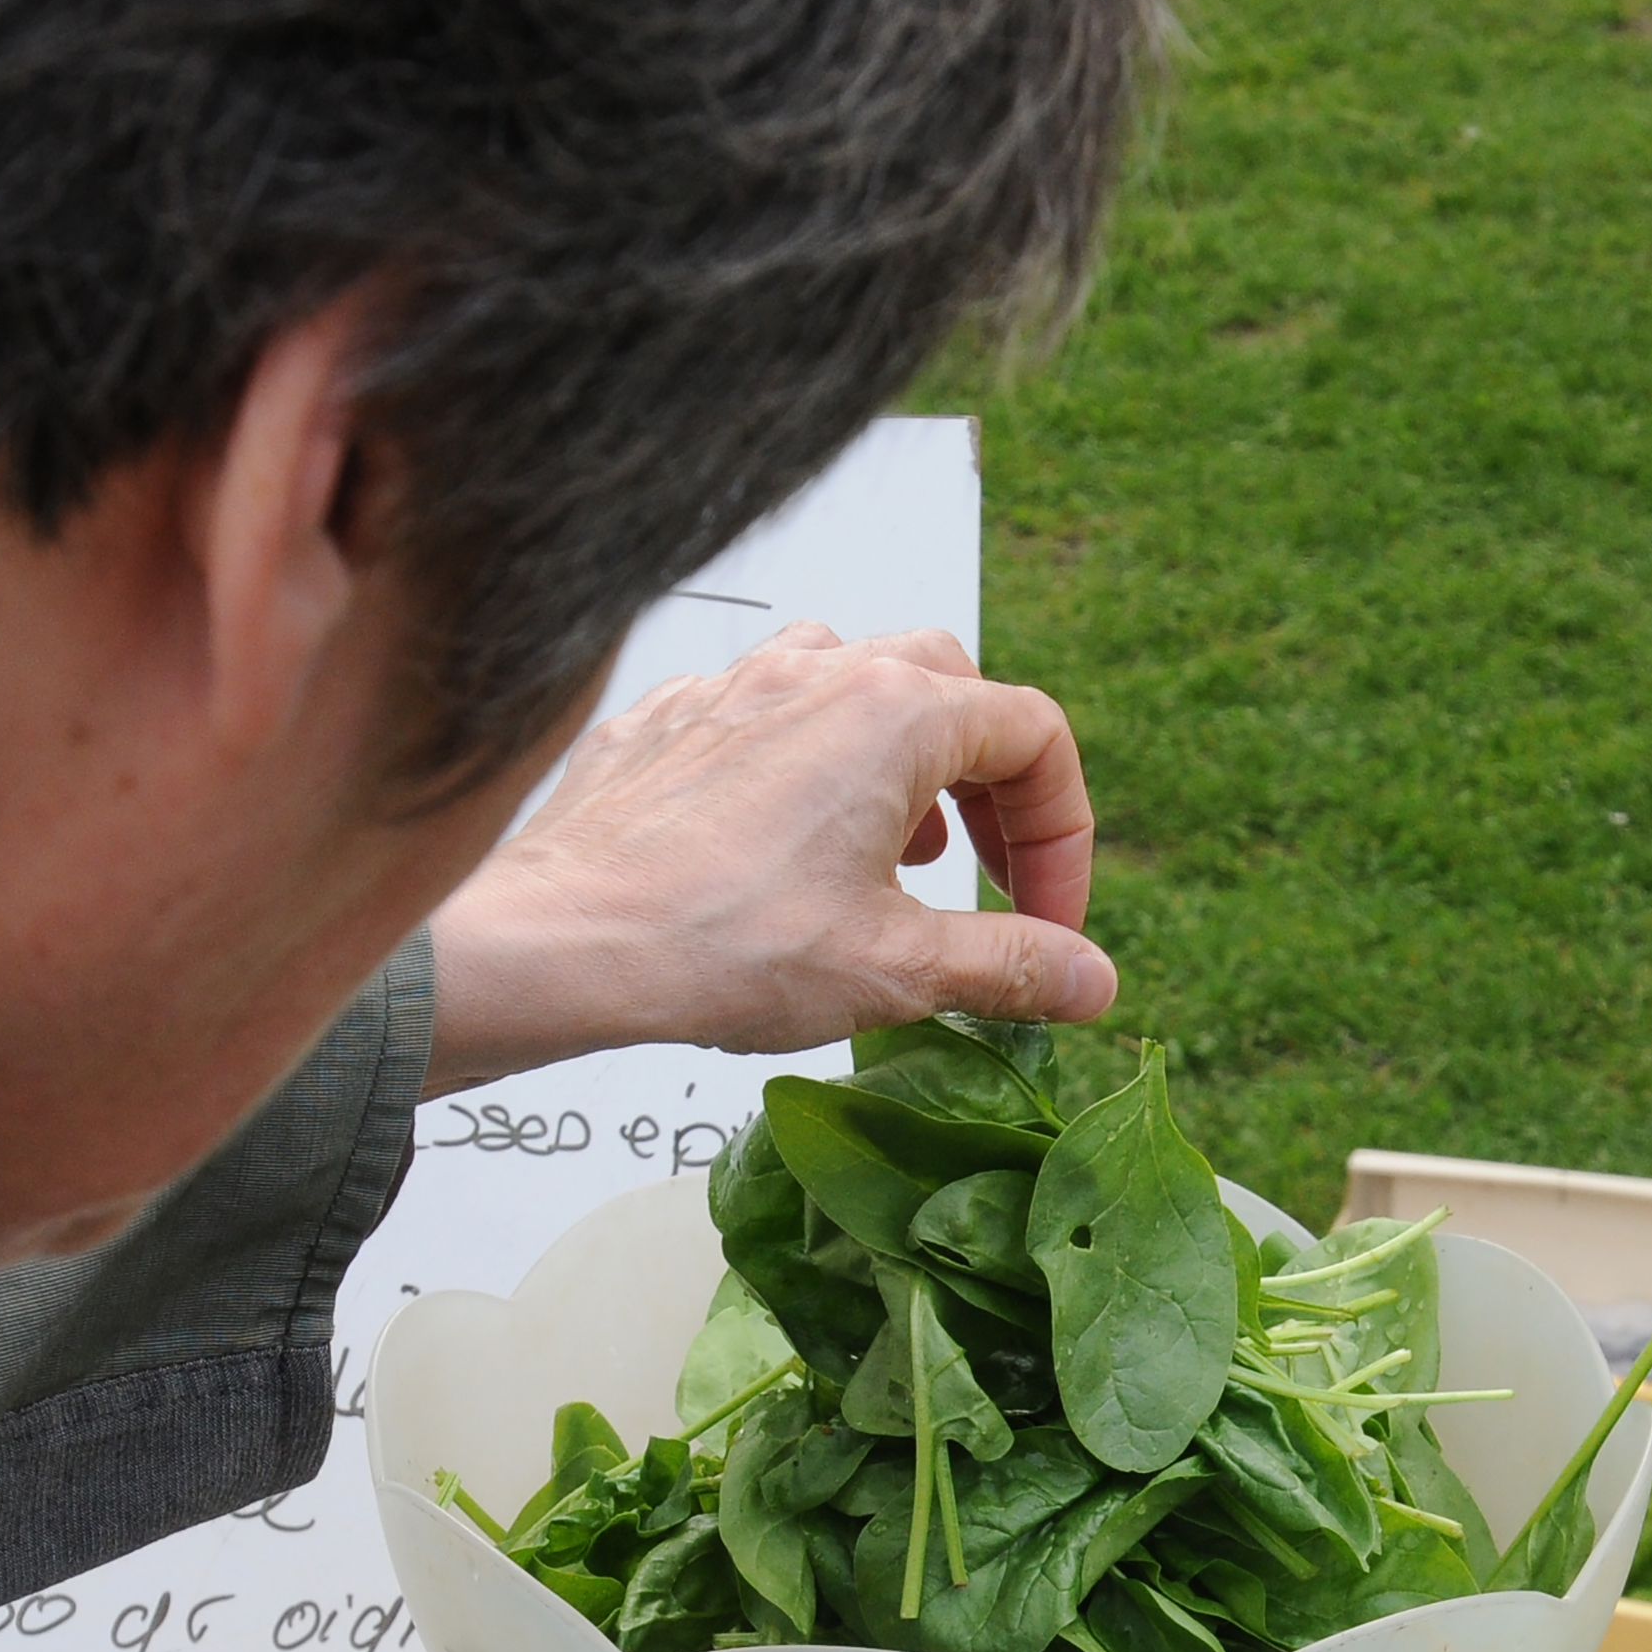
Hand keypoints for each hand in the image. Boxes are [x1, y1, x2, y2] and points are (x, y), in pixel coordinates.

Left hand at [422, 623, 1110, 1096]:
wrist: (559, 942)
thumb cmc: (719, 946)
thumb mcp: (897, 971)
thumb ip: (1011, 966)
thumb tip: (1093, 979)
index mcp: (896, 713)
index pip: (1034, 736)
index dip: (1064, 836)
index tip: (1048, 924)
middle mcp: (819, 672)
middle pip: (951, 689)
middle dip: (989, 786)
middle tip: (986, 879)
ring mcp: (733, 685)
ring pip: (852, 682)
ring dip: (896, 763)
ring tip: (893, 857)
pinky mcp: (665, 719)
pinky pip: (759, 716)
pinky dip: (800, 770)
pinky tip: (782, 849)